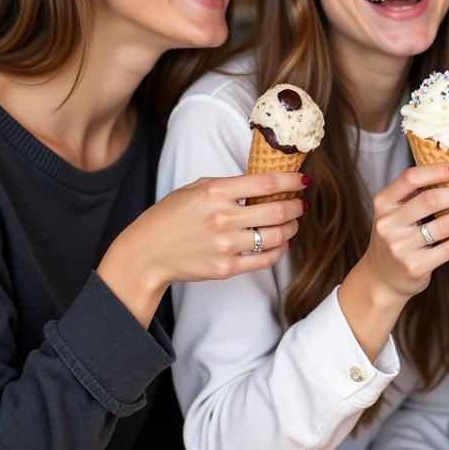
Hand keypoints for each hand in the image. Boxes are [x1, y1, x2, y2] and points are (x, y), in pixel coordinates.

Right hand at [98, 172, 306, 326]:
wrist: (145, 254)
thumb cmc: (170, 217)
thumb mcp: (196, 188)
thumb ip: (229, 184)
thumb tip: (263, 182)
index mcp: (215, 192)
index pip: (266, 182)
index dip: (291, 181)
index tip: (303, 181)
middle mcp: (223, 218)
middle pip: (278, 210)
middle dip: (297, 206)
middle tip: (301, 204)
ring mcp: (225, 245)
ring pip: (276, 236)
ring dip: (291, 228)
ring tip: (293, 223)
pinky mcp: (225, 268)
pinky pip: (264, 260)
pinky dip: (279, 251)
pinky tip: (281, 243)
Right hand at [361, 163, 448, 303]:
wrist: (382, 279)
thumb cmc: (397, 237)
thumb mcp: (396, 212)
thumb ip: (416, 194)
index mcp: (383, 203)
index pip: (411, 178)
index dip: (438, 170)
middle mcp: (388, 224)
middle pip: (430, 200)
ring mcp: (400, 247)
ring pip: (444, 225)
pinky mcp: (415, 266)